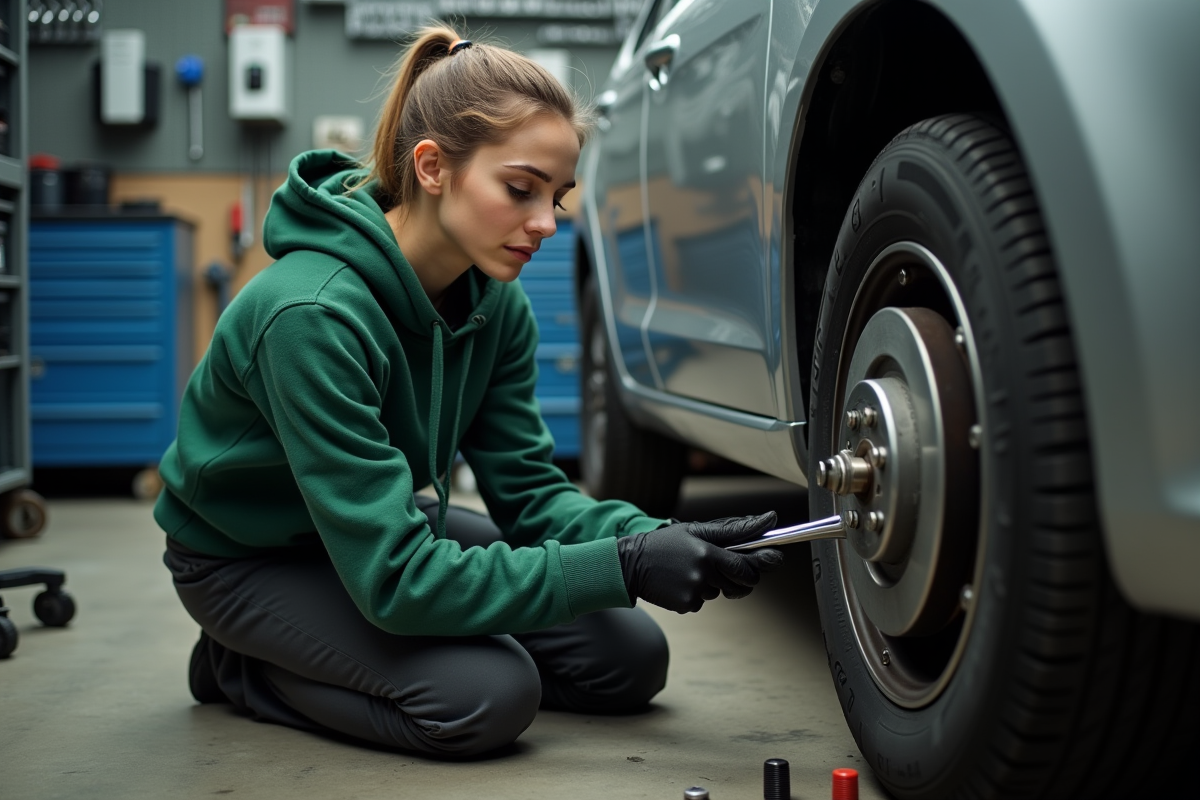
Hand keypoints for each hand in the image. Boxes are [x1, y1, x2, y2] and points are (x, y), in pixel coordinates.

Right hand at [616, 512, 783, 613]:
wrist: (630, 564)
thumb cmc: (666, 543)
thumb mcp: (695, 530)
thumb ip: (734, 528)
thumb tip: (770, 519)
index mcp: (707, 552)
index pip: (744, 566)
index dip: (755, 568)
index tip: (763, 565)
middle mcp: (703, 573)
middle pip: (739, 584)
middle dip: (738, 580)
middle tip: (720, 569)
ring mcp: (694, 591)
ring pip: (719, 592)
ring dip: (712, 585)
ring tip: (689, 571)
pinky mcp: (685, 605)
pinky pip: (702, 602)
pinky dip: (695, 594)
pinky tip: (679, 582)